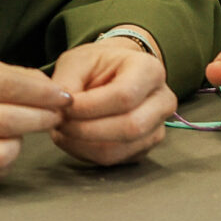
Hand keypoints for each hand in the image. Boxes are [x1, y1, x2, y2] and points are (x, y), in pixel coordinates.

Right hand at [0, 57, 68, 185]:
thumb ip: (5, 76)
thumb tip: (47, 87)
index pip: (4, 86)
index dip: (40, 91)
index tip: (62, 95)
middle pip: (8, 120)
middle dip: (42, 116)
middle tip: (57, 113)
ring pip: (3, 151)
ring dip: (22, 139)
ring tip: (22, 128)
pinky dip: (5, 157)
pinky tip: (0, 144)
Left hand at [48, 36, 173, 167]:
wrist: (115, 74)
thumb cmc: (98, 65)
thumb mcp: (77, 61)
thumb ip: (66, 82)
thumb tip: (58, 110)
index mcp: (150, 70)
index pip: (125, 96)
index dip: (90, 107)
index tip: (64, 107)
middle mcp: (162, 101)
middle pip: (129, 127)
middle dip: (86, 130)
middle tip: (60, 122)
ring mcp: (157, 128)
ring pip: (119, 149)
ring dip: (82, 144)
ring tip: (63, 129)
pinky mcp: (144, 148)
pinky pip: (114, 160)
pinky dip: (87, 153)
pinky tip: (75, 138)